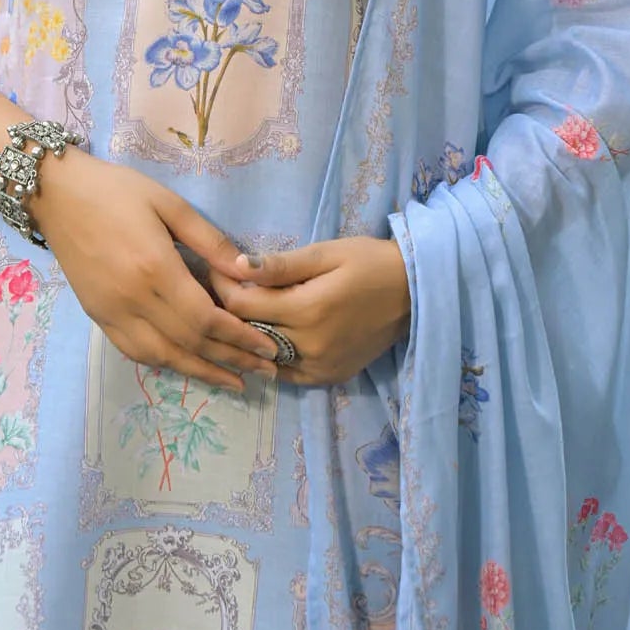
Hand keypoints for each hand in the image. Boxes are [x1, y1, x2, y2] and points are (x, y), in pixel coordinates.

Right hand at [30, 150, 280, 391]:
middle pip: (189, 343)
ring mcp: (111, 312)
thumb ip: (209, 240)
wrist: (56, 193)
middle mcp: (132, 299)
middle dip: (230, 359)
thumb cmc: (116, 190)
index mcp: (155, 268)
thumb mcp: (169, 203)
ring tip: (233, 379)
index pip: (205, 319)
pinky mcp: (97, 316)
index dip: (239, 337)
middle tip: (264, 371)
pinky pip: (134, 351)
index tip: (268, 346)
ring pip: (162, 355)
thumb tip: (247, 272)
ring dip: (201, 371)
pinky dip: (165, 362)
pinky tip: (186, 364)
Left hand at [208, 236, 410, 385]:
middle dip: (230, 311)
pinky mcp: (331, 377)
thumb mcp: (325, 253)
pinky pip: (288, 374)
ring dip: (249, 336)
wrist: (414, 292)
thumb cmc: (368, 262)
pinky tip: (270, 338)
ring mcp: (321, 367)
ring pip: (265, 357)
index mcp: (307, 310)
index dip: (222, 288)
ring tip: (245, 312)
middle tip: (223, 289)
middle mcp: (310, 346)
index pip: (242, 307)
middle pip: (249, 334)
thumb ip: (281, 265)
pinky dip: (273, 358)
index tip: (215, 270)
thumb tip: (236, 265)